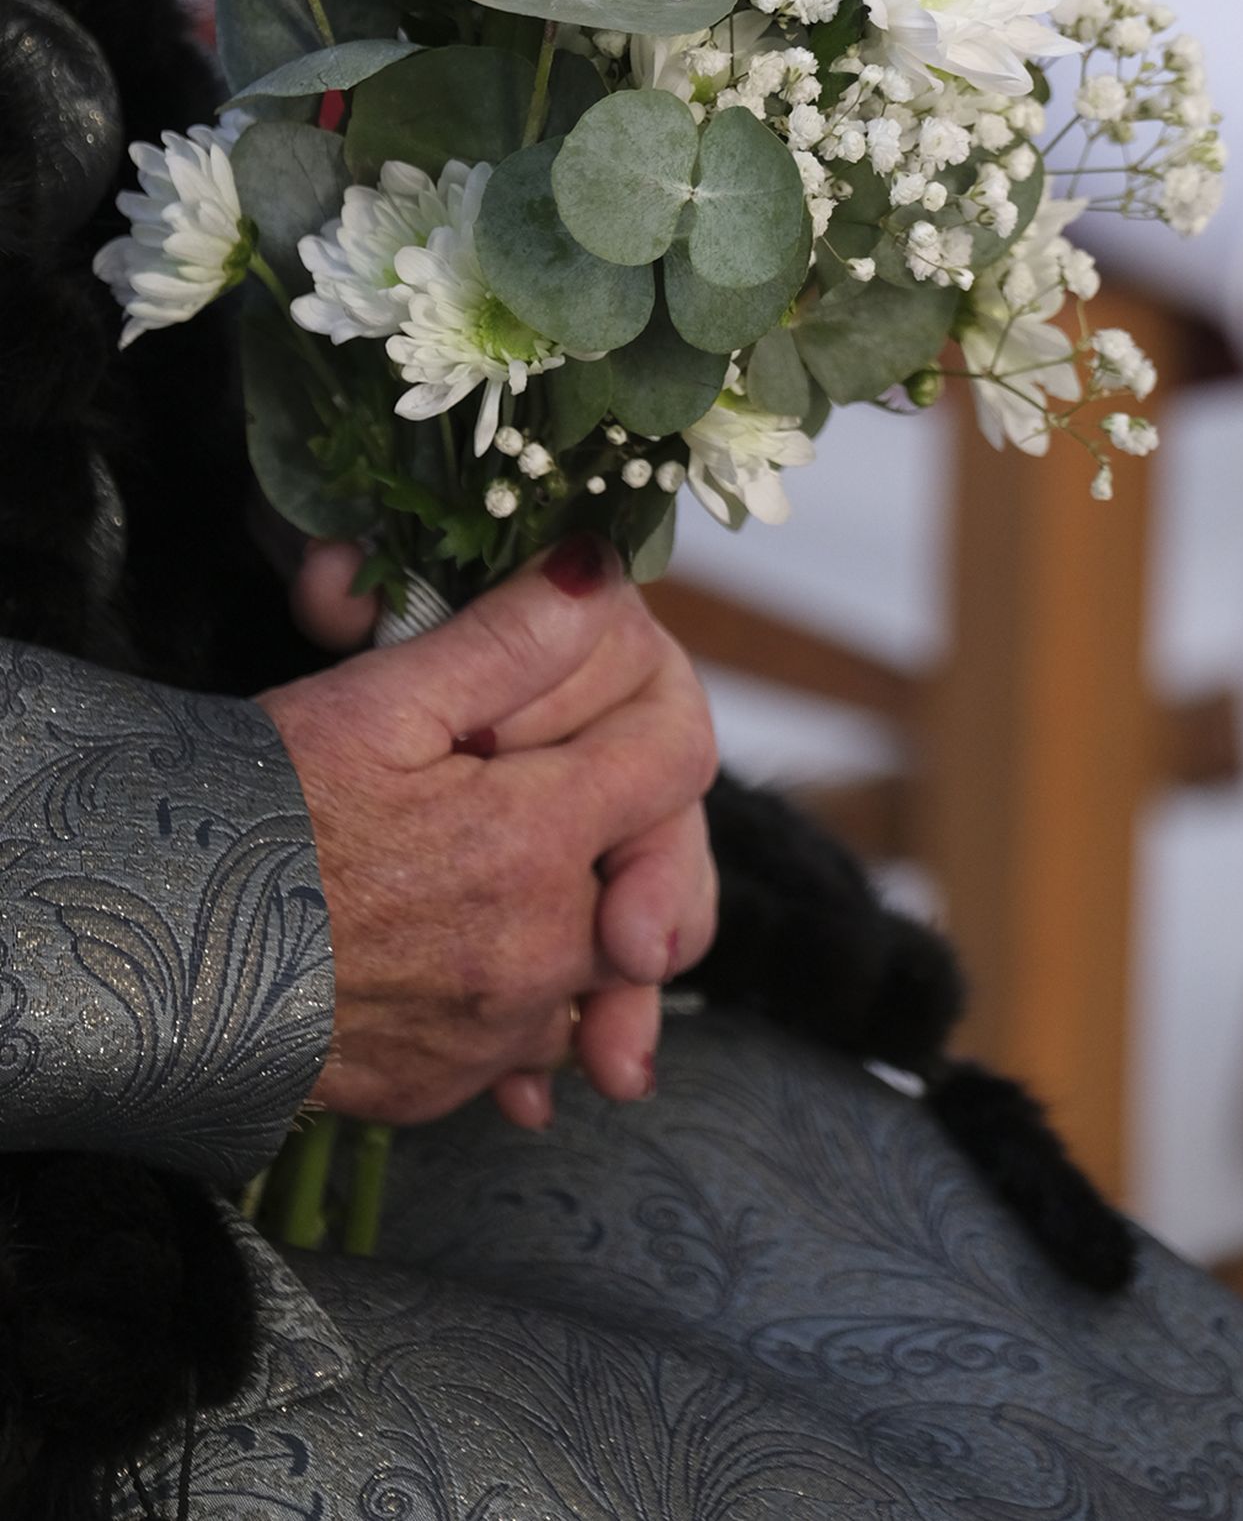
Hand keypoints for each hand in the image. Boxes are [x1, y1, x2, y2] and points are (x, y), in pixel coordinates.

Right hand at [262, 537, 717, 1126]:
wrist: (145, 959)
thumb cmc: (250, 815)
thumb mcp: (377, 700)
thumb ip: (509, 638)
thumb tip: (601, 572)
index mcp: (537, 841)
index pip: (679, 757)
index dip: (655, 704)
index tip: (606, 695)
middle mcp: (541, 954)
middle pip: (658, 878)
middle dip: (631, 824)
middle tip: (566, 779)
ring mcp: (496, 1035)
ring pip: (602, 969)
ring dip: (586, 917)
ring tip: (516, 862)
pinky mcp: (445, 1087)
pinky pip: (529, 1044)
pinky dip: (523, 1001)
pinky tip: (472, 954)